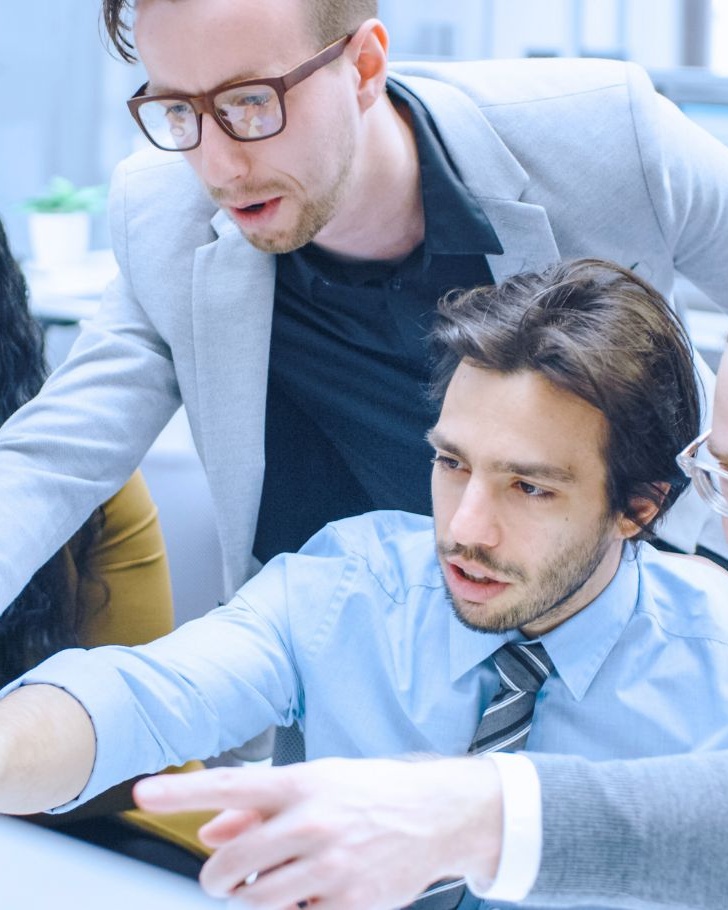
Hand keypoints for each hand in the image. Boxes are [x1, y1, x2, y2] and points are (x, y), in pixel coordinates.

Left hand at [133, 755, 503, 908]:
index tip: (144, 791)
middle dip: (218, 877)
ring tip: (273, 880)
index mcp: (302, 783)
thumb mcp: (316, 782)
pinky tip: (311, 889)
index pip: (228, 785)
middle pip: (228, 867)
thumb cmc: (369, 792)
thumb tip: (212, 830)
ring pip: (254, 901)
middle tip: (228, 874)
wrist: (435, 815)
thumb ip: (259, 806)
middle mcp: (312, 821)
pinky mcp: (347, 903)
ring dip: (251, 897)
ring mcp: (329, 866)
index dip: (181, 791)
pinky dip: (292, 909)